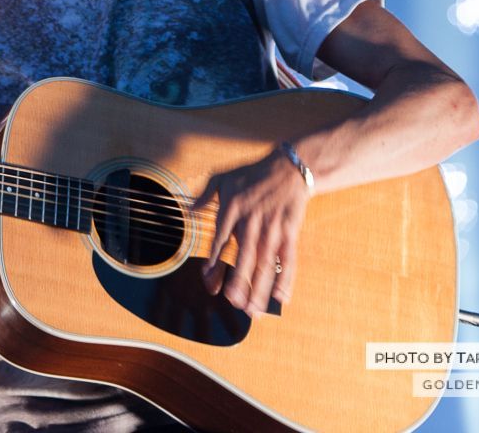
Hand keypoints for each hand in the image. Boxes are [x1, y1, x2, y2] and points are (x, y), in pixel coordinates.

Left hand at [191, 148, 310, 316]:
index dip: (215, 261)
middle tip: (233, 303)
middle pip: (245, 255)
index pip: (221, 239)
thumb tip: (189, 210)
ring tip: (254, 309)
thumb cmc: (252, 175)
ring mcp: (272, 228)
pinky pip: (289, 259)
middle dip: (239, 281)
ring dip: (260, 287)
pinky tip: (281, 298)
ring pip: (266, 262)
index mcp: (232, 208)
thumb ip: (204, 195)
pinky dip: (286, 279)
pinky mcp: (289, 232)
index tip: (207, 280)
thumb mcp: (222, 177)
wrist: (288, 169)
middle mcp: (252, 220)